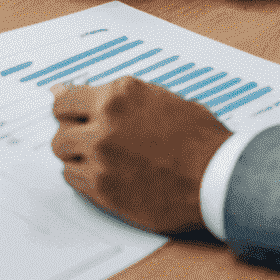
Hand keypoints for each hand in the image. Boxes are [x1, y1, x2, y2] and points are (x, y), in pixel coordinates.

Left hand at [50, 76, 230, 233]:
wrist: (220, 179)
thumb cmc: (199, 140)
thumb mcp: (160, 100)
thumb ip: (116, 96)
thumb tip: (76, 90)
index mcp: (118, 95)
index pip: (66, 98)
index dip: (69, 109)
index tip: (72, 116)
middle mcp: (104, 122)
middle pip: (59, 127)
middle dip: (72, 133)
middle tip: (89, 141)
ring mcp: (102, 156)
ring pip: (62, 153)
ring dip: (76, 155)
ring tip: (100, 160)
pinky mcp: (105, 189)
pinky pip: (74, 179)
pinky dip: (83, 178)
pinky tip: (105, 177)